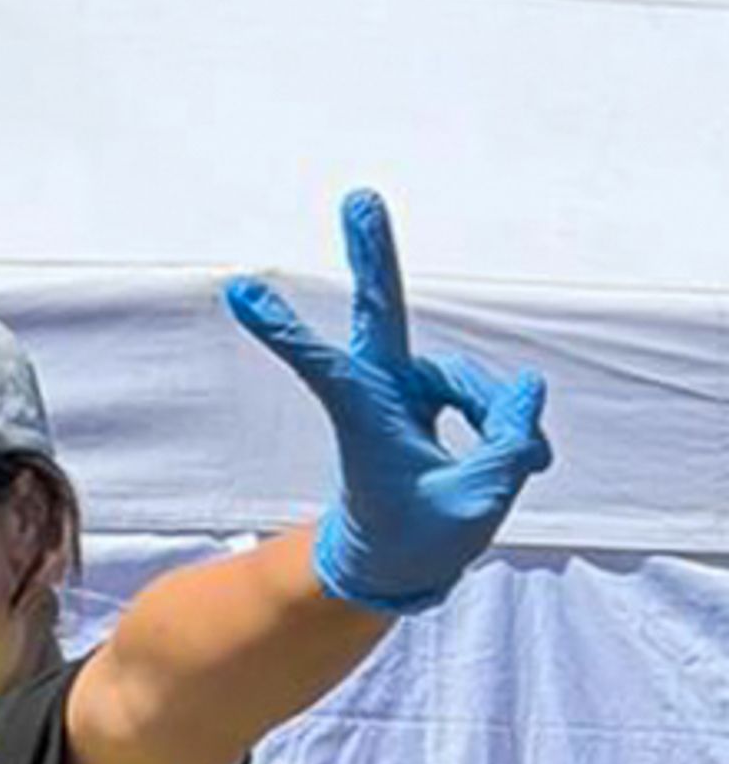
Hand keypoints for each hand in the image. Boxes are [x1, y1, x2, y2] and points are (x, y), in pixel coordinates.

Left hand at [224, 187, 551, 612]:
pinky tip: (526, 460)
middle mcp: (380, 393)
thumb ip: (506, 445)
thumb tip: (525, 385)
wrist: (397, 565)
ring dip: (501, 424)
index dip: (285, 331)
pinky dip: (508, 429)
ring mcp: (407, 391)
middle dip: (374, 256)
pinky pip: (487, 398)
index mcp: (363, 422)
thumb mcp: (474, 504)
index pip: (323, 367)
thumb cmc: (416, 539)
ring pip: (471, 383)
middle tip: (359, 198)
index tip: (238, 289)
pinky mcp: (431, 397)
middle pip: (381, 312)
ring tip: (518, 468)